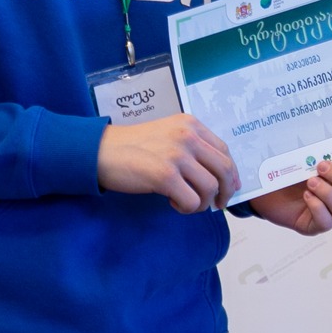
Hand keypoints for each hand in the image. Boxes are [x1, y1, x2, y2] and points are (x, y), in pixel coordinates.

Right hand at [96, 114, 238, 212]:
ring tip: (187, 203)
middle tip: (217, 204)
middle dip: (225, 191)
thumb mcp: (167, 135)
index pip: (224, 150)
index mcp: (190, 125)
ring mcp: (177, 155)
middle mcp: (188, 136)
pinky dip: (186, 208)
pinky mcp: (164, 175)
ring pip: (210, 187)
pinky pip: (191, 200)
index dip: (230, 173)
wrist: (100, 151)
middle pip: (224, 169)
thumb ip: (191, 148)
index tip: (228, 188)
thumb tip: (218, 177)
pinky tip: (172, 202)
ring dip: (202, 202)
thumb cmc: (133, 147)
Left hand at [245, 155, 331, 234]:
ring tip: (310, 182)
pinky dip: (318, 208)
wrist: (266, 185)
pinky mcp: (315, 225)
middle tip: (321, 166)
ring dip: (329, 194)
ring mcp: (331, 213)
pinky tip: (306, 196)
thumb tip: (329, 131)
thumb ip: (323, 147)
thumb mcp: (308, 154)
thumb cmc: (291, 167)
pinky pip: (326, 223)